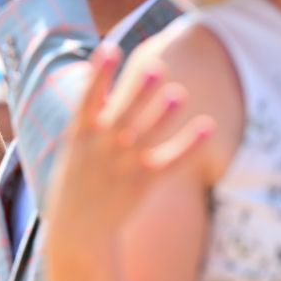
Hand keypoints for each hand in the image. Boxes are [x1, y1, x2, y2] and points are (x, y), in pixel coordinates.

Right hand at [47, 44, 214, 234]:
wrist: (77, 231)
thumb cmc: (76, 183)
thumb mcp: (73, 149)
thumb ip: (90, 119)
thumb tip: (98, 83)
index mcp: (79, 136)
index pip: (88, 99)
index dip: (100, 74)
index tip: (110, 48)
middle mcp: (100, 148)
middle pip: (123, 114)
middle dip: (138, 92)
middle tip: (156, 68)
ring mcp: (122, 166)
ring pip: (146, 135)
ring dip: (162, 115)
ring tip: (177, 95)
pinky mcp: (143, 183)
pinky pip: (171, 161)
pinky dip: (190, 145)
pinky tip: (207, 126)